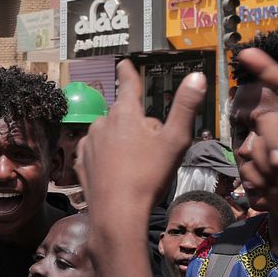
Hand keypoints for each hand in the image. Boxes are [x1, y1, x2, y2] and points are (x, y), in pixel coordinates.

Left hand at [76, 61, 205, 219]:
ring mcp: (88, 143)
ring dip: (122, 142)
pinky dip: (107, 158)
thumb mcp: (176, 141)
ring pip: (110, 134)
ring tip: (136, 166)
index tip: (123, 63)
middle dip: (138, 126)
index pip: (128, 84)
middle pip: (125, 116)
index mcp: (125, 114)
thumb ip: (186, 107)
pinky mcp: (81, 162)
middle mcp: (102, 122)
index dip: (128, 72)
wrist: (117, 213)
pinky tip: (118, 173)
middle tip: (153, 151)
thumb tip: (197, 76)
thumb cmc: (149, 176)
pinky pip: (97, 152)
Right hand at [233, 49, 277, 248]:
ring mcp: (274, 154)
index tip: (247, 53)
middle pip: (265, 125)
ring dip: (266, 171)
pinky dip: (257, 183)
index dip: (267, 71)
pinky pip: (246, 168)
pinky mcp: (261, 174)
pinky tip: (273, 196)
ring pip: (251, 149)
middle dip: (272, 148)